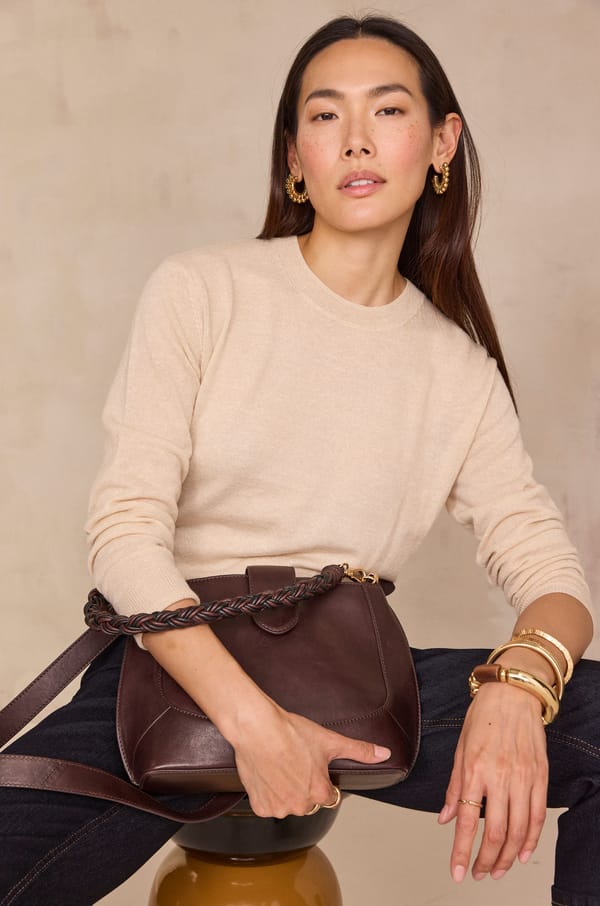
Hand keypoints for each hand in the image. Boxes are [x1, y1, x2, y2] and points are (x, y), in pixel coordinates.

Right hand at [232, 700, 390, 817]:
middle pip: (307, 802)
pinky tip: (268, 774)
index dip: (322, 780)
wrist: (258, 729)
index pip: (329, 796)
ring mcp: (279, 807)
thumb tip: (384, 754)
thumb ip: (359, 751)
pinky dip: (268, 794)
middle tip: (295, 763)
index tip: (312, 767)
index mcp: (319, 792)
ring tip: (280, 767)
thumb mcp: (330, 740)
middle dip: (303, 787)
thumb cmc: (291, 733)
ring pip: (287, 804)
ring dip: (285, 792)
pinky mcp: (260, 806)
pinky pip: (268, 805)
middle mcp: (300, 805)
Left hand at [438, 682, 547, 881]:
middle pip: (496, 832)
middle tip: (479, 873)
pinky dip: (531, 839)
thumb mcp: (460, 749)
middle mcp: (500, 776)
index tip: (458, 872)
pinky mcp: (540, 776)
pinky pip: (537, 815)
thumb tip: (446, 819)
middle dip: (486, 859)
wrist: (512, 694)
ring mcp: (523, 778)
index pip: (468, 821)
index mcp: (475, 770)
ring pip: (519, 830)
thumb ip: (455, 788)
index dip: (462, 851)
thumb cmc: (483, 717)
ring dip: (507, 856)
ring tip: (497, 869)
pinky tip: (522, 852)